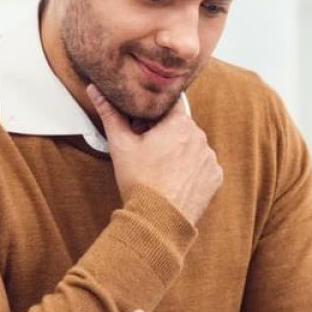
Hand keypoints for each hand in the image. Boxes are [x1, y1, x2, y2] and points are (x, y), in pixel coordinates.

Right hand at [88, 84, 222, 223]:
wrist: (158, 220)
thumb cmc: (140, 182)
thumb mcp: (120, 145)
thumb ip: (110, 113)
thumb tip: (96, 90)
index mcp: (180, 123)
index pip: (168, 107)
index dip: (152, 116)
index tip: (142, 129)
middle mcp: (200, 137)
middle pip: (181, 127)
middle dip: (166, 135)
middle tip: (147, 152)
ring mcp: (210, 158)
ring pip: (192, 147)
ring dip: (180, 152)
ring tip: (160, 170)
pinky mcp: (215, 178)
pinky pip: (203, 167)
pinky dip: (191, 170)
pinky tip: (174, 180)